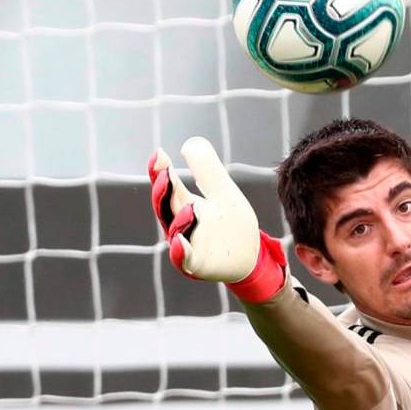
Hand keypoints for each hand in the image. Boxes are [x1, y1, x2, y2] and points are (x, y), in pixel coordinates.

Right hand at [148, 137, 285, 301]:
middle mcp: (179, 225)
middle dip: (163, 192)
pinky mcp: (196, 265)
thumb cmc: (231, 222)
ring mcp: (187, 246)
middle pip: (165, 207)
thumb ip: (207, 169)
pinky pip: (184, 259)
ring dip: (180, 220)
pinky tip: (181, 242)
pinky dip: (180, 252)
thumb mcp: (222, 191)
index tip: (159, 154)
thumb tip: (188, 144)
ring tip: (190, 208)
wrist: (251, 254)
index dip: (160, 171)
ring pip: (176, 232)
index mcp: (183, 205)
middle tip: (164, 174)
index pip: (167, 187)